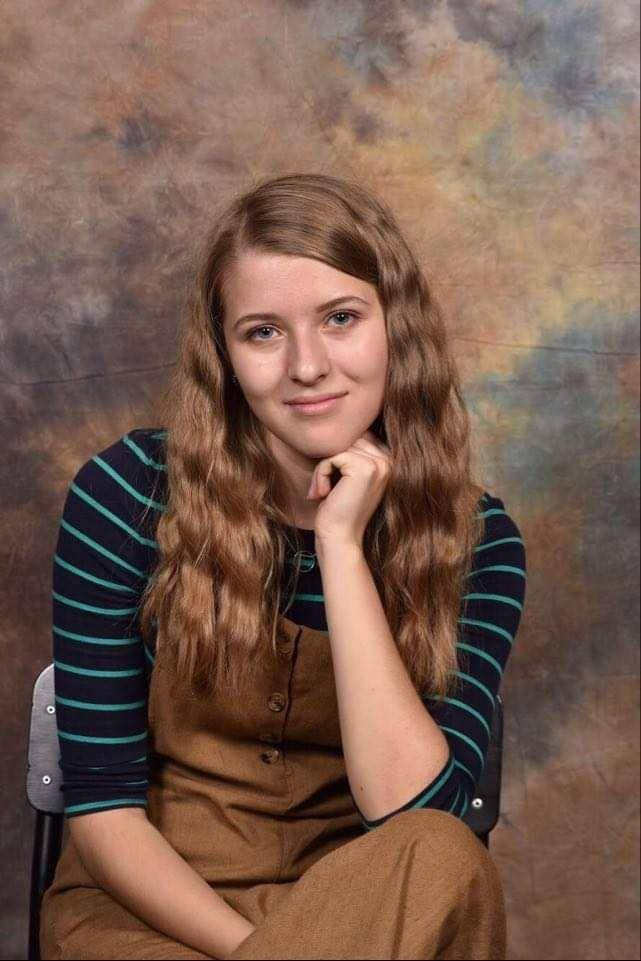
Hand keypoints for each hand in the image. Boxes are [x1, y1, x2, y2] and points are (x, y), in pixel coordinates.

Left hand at [306, 429, 391, 548]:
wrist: (341, 538)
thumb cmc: (339, 510)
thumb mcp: (349, 478)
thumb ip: (352, 454)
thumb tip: (336, 428)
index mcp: (389, 460)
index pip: (358, 437)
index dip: (338, 455)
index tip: (331, 482)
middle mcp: (388, 460)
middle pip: (348, 439)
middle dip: (330, 461)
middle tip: (323, 488)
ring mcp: (379, 464)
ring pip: (339, 447)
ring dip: (323, 468)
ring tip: (323, 491)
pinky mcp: (364, 468)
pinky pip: (332, 457)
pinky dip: (321, 474)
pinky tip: (324, 493)